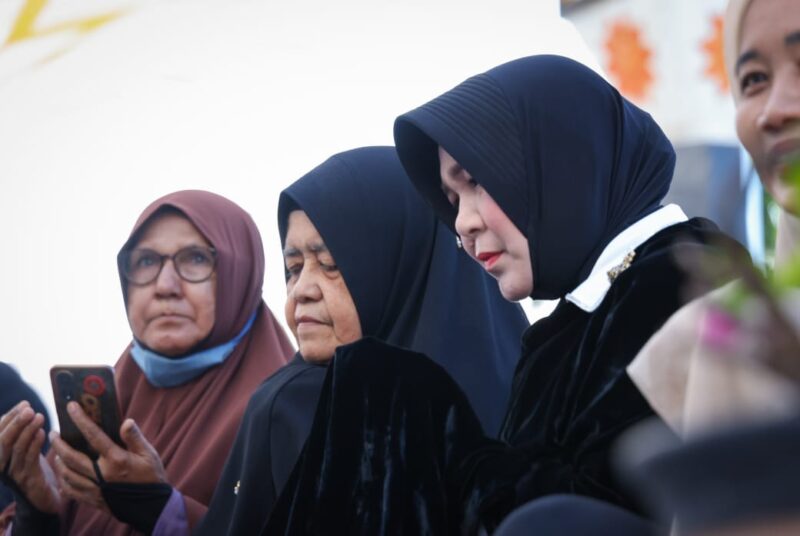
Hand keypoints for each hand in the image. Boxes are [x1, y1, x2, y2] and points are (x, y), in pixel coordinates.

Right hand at [0, 401, 59, 513]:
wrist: (47, 497)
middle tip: (29, 408)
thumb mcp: (27, 448)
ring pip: (16, 448)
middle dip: (15, 422)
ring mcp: (14, 473)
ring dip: (28, 430)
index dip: (10, 417)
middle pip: (3, 441)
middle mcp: (3, 464)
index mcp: (0, 456)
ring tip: (40, 416)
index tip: (24, 404)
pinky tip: (43, 433)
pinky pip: (30, 459)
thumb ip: (24, 432)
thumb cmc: (36, 468)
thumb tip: (26, 407)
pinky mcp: (29, 479)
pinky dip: (36, 444)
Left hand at [51, 402, 166, 510]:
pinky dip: (63, 481)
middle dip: (59, 444)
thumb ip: (135, 437)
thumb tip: (126, 421)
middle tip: (53, 433)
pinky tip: (63, 473)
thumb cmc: (152, 476)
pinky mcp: (93, 500)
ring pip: (67, 474)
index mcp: (116, 460)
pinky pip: (71, 491)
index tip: (71, 407)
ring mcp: (95, 489)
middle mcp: (102, 475)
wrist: (152, 507)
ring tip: (56, 452)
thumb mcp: (149, 454)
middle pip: (71, 457)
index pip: (94, 436)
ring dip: (58, 461)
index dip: (81, 419)